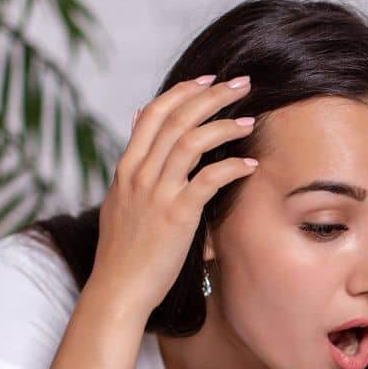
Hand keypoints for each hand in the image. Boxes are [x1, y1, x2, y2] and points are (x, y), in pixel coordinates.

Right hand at [87, 74, 258, 314]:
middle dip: (212, 95)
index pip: (153, 113)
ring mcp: (156, 193)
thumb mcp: (119, 200)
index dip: (182, 91)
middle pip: (176, 118)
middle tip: (242, 84)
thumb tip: (136, 121)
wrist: (117, 289)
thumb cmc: (124, 252)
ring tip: (250, 120)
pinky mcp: (177, 215)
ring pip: (191, 141)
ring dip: (225, 125)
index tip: (208, 79)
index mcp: (126, 168)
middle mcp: (139, 174)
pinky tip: (250, 164)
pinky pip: (208, 179)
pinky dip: (232, 166)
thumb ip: (133, 163)